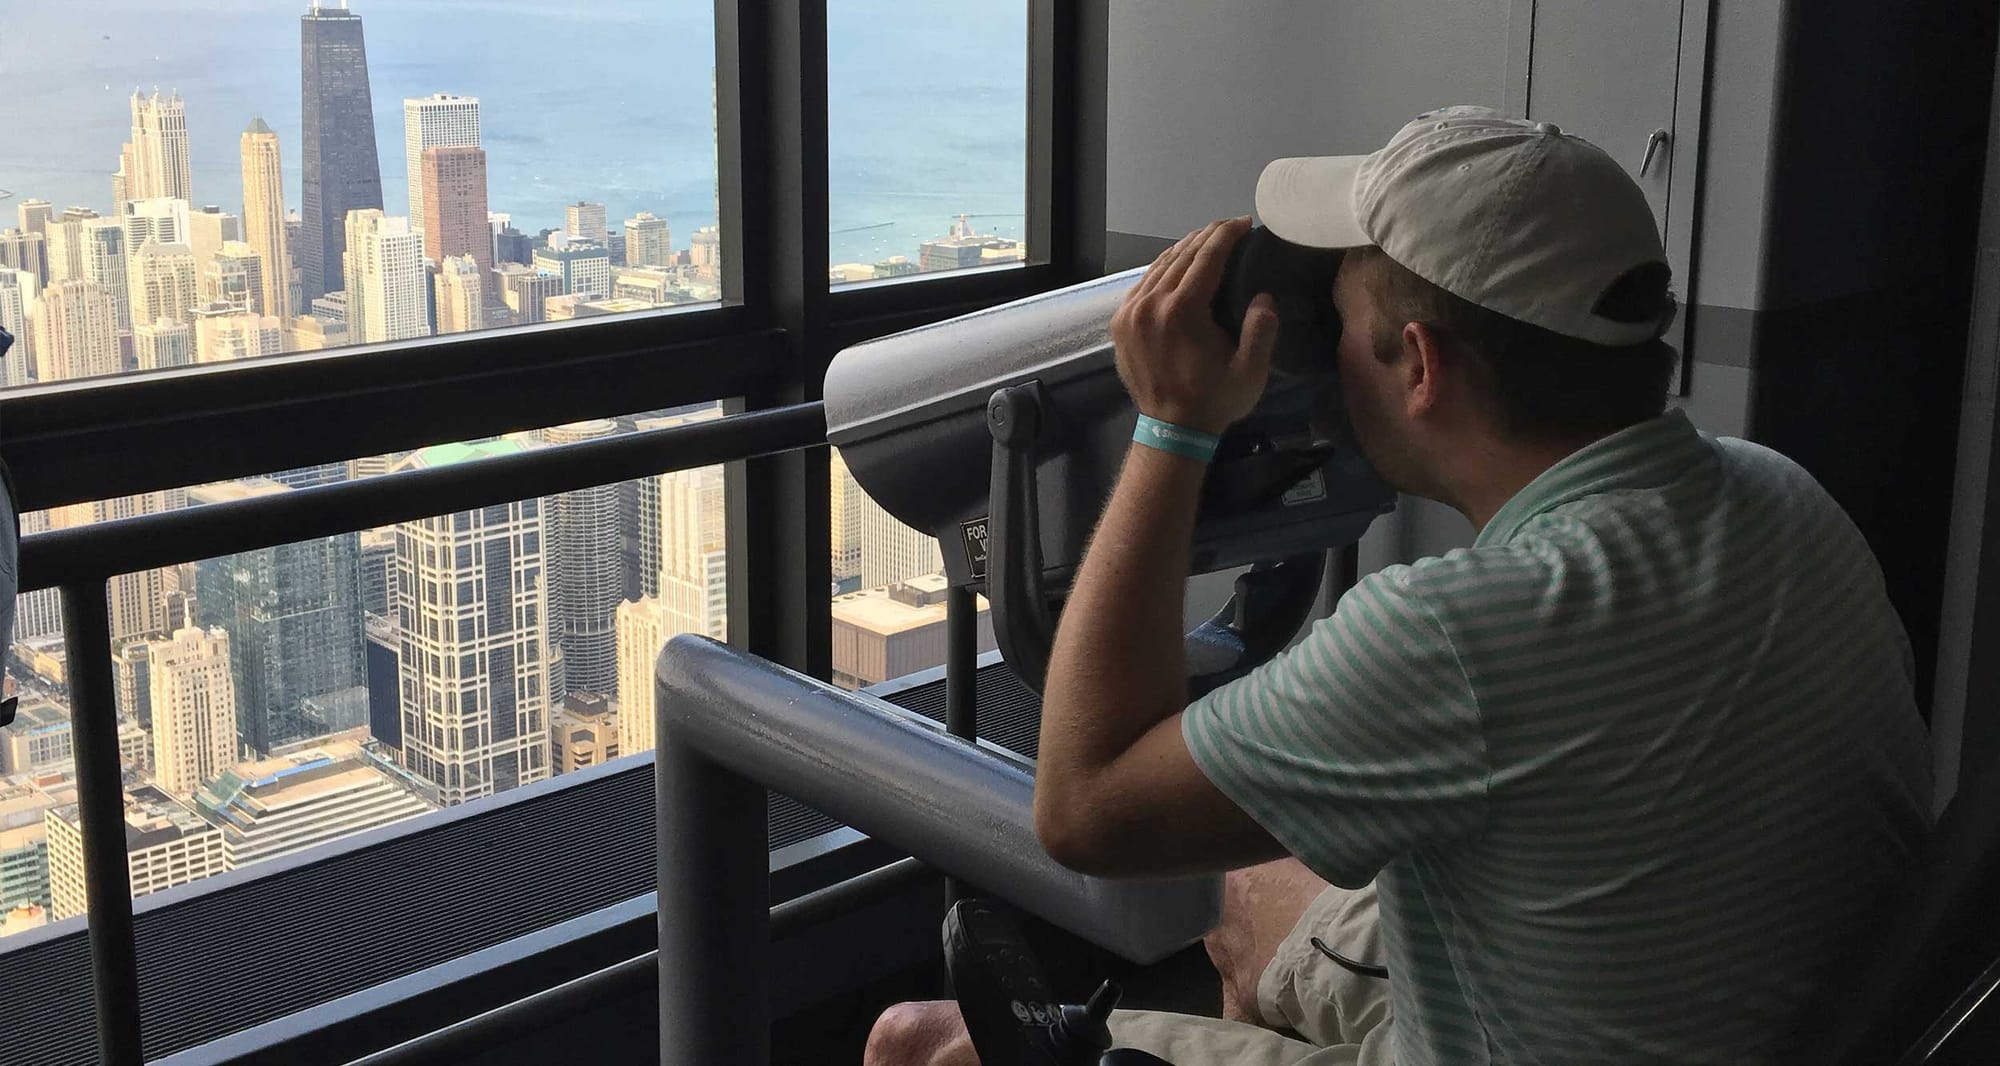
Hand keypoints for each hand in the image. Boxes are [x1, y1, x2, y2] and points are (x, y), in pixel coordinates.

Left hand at [1110, 217, 1278, 434]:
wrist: (1170, 430)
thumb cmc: (1214, 401)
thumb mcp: (1250, 372)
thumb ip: (1261, 330)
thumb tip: (1263, 296)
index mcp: (1182, 312)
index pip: (1206, 258)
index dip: (1227, 235)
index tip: (1245, 223)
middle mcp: (1151, 304)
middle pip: (1182, 256)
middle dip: (1208, 236)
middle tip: (1231, 226)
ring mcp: (1130, 311)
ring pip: (1160, 265)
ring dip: (1185, 248)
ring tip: (1208, 239)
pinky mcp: (1120, 321)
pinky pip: (1144, 282)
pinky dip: (1163, 268)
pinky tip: (1178, 263)